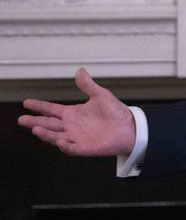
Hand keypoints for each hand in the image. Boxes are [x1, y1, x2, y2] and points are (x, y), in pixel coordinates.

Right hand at [17, 67, 135, 156]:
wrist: (129, 127)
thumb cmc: (115, 112)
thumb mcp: (101, 95)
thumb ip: (88, 85)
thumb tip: (80, 70)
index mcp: (73, 113)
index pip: (52, 109)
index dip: (39, 106)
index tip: (26, 102)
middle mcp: (71, 126)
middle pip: (49, 124)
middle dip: (35, 121)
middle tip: (22, 119)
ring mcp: (76, 138)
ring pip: (56, 136)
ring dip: (46, 134)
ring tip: (36, 128)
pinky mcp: (85, 148)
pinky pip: (72, 148)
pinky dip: (65, 146)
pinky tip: (60, 141)